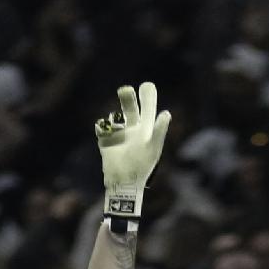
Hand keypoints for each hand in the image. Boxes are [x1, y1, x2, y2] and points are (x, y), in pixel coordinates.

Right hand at [94, 82, 170, 222]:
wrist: (124, 184)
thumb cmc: (141, 167)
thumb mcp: (152, 148)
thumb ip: (159, 131)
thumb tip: (167, 113)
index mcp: (145, 130)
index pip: (147, 110)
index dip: (147, 98)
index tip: (146, 85)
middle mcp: (132, 131)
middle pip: (129, 109)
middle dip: (127, 98)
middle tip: (125, 89)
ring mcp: (118, 136)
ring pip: (114, 118)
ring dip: (113, 117)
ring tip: (113, 121)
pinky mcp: (106, 144)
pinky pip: (102, 130)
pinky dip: (101, 128)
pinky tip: (102, 129)